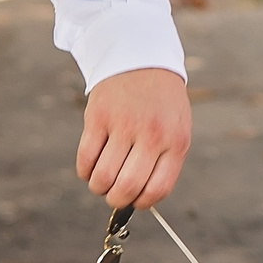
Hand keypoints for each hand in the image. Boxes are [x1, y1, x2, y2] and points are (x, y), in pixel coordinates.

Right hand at [75, 67, 193, 209]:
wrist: (142, 59)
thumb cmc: (161, 103)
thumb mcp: (177, 128)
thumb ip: (164, 161)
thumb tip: (140, 199)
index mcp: (175, 141)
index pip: (158, 189)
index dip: (141, 203)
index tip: (134, 201)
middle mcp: (151, 134)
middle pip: (127, 187)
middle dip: (116, 200)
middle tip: (113, 195)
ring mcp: (123, 125)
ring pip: (103, 177)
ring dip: (98, 187)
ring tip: (101, 181)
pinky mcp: (98, 117)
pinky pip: (85, 158)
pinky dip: (84, 171)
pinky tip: (91, 166)